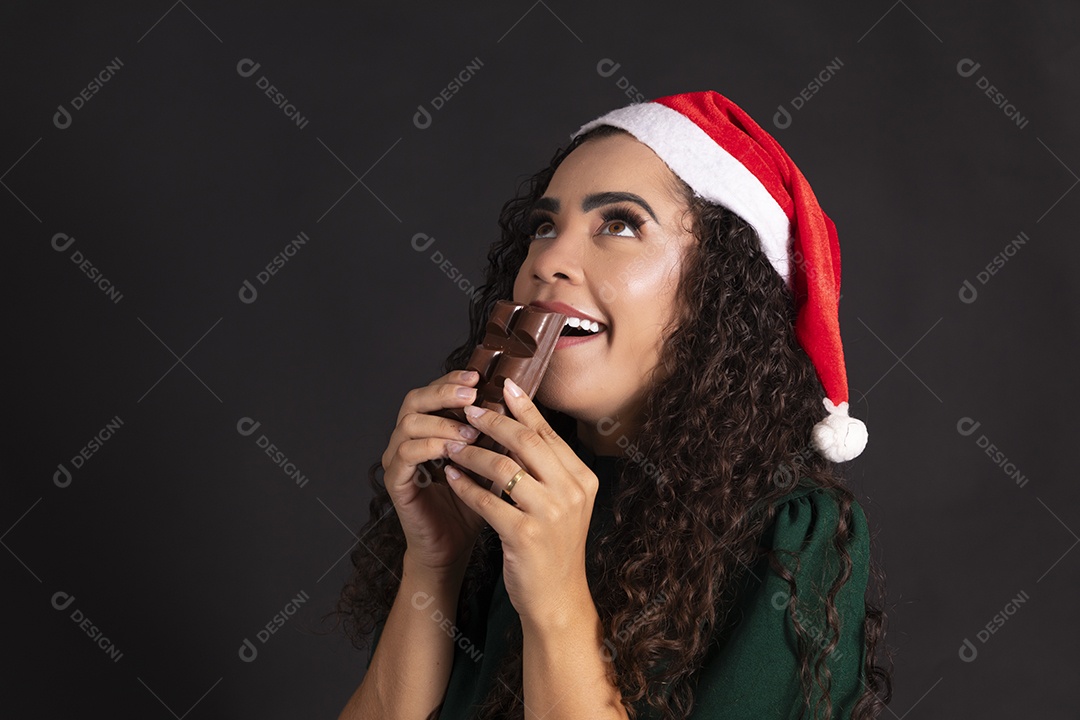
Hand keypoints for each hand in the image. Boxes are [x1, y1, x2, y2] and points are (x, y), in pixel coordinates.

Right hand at [381, 370, 487, 576]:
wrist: (454, 547)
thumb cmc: (475, 506)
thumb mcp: (493, 464)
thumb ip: (498, 436)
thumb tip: (523, 404)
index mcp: (430, 429)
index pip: (435, 391)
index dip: (454, 380)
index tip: (480, 376)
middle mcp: (408, 439)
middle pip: (414, 398)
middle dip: (444, 392)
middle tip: (472, 393)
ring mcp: (398, 460)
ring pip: (408, 423)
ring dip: (442, 422)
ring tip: (471, 431)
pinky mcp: (395, 482)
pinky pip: (405, 454)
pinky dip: (430, 446)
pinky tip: (454, 451)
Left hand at [443, 377, 599, 626]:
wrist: (557, 599)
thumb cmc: (554, 548)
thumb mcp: (563, 504)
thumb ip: (548, 469)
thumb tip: (520, 426)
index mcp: (583, 479)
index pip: (548, 434)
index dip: (523, 408)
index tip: (503, 386)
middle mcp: (571, 492)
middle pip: (526, 442)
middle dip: (493, 422)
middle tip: (469, 411)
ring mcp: (550, 514)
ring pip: (502, 467)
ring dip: (471, 453)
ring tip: (452, 444)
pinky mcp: (524, 535)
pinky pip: (485, 500)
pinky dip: (464, 485)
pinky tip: (451, 476)